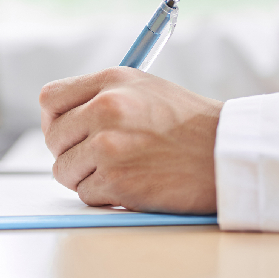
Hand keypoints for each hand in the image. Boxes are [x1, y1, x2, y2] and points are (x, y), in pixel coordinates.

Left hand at [39, 67, 222, 213]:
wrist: (228, 155)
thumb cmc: (189, 125)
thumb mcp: (144, 89)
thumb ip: (101, 97)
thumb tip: (61, 120)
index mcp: (112, 81)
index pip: (50, 99)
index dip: (54, 120)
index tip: (67, 133)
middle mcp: (106, 108)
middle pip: (53, 138)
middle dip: (70, 152)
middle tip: (97, 159)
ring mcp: (109, 145)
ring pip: (64, 169)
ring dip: (86, 177)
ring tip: (120, 171)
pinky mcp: (117, 180)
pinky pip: (85, 193)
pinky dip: (104, 196)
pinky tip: (132, 184)